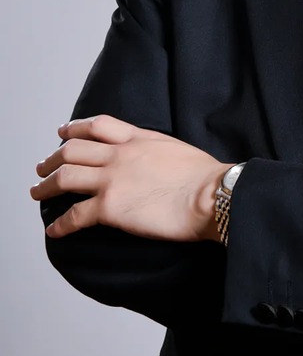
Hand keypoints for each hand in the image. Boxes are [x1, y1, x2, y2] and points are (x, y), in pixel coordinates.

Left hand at [30, 115, 235, 241]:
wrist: (212, 194)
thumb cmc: (204, 176)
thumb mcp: (175, 148)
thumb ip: (153, 149)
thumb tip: (149, 159)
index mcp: (138, 138)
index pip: (98, 125)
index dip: (75, 128)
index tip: (64, 133)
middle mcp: (120, 154)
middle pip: (72, 149)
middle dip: (53, 158)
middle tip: (43, 167)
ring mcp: (112, 179)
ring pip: (65, 177)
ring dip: (46, 185)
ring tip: (38, 192)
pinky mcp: (110, 207)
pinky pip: (74, 216)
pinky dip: (60, 224)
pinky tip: (55, 230)